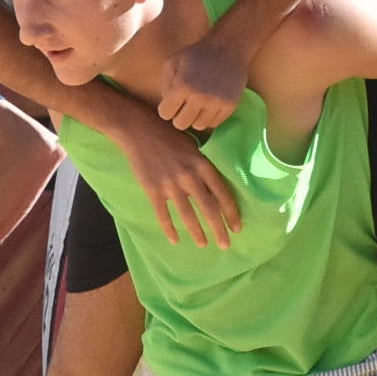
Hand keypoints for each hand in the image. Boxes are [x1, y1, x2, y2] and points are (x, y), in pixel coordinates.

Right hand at [110, 106, 240, 248]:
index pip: (223, 194)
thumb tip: (218, 191)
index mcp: (203, 165)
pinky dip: (169, 229)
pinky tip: (175, 240)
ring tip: (204, 244)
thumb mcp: (194, 147)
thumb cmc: (170, 136)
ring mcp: (170, 184)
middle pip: (209, 209)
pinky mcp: (153, 189)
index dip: (231, 213)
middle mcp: (189, 176)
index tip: (237, 228)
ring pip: (187, 215)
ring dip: (197, 233)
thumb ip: (205, 168)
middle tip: (225, 245)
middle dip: (219, 229)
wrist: (139, 130)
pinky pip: (163, 215)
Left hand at [157, 35, 247, 132]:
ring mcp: (216, 103)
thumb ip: (165, 84)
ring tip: (198, 103)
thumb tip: (165, 104)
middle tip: (185, 104)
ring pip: (198, 126)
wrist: (229, 47)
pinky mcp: (229, 106)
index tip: (172, 100)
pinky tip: (210, 103)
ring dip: (195, 117)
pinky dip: (209, 116)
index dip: (166, 108)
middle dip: (179, 115)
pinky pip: (214, 124)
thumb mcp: (174, 61)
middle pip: (180, 124)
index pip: (165, 114)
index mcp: (182, 86)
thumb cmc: (198, 53)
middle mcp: (199, 97)